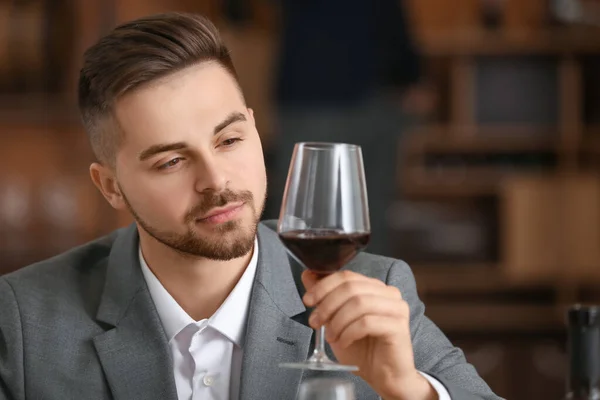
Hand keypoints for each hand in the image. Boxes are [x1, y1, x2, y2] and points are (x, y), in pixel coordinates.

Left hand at [302, 270, 435, 399]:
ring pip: (359, 303)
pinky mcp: (398, 326)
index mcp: (374, 287)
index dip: (323, 286)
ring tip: (330, 337)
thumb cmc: (362, 349)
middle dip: (327, 304)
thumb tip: (308, 275)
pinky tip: (344, 342)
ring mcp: (396, 308)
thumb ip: (325, 297)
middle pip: (351, 287)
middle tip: (315, 322)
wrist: (384, 377)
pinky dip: (349, 333)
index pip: (346, 276)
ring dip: (338, 321)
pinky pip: (367, 322)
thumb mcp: (336, 321)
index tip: (308, 300)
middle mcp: (389, 293)